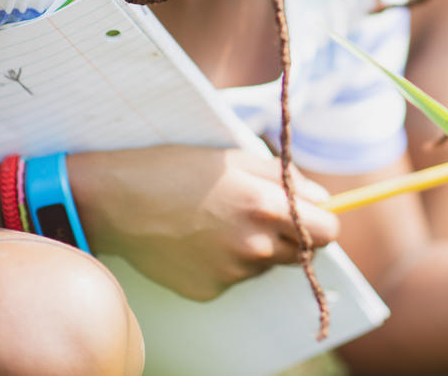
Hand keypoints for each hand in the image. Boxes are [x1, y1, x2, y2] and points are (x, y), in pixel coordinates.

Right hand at [69, 145, 339, 299]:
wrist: (118, 201)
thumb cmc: (178, 168)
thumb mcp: (237, 157)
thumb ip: (287, 178)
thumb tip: (323, 199)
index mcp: (267, 205)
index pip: (328, 231)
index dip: (321, 220)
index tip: (308, 213)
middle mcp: (256, 245)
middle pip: (302, 252)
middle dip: (291, 234)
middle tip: (258, 213)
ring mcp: (232, 273)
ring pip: (266, 264)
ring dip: (256, 247)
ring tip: (217, 222)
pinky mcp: (210, 290)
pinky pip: (234, 277)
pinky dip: (225, 262)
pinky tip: (198, 240)